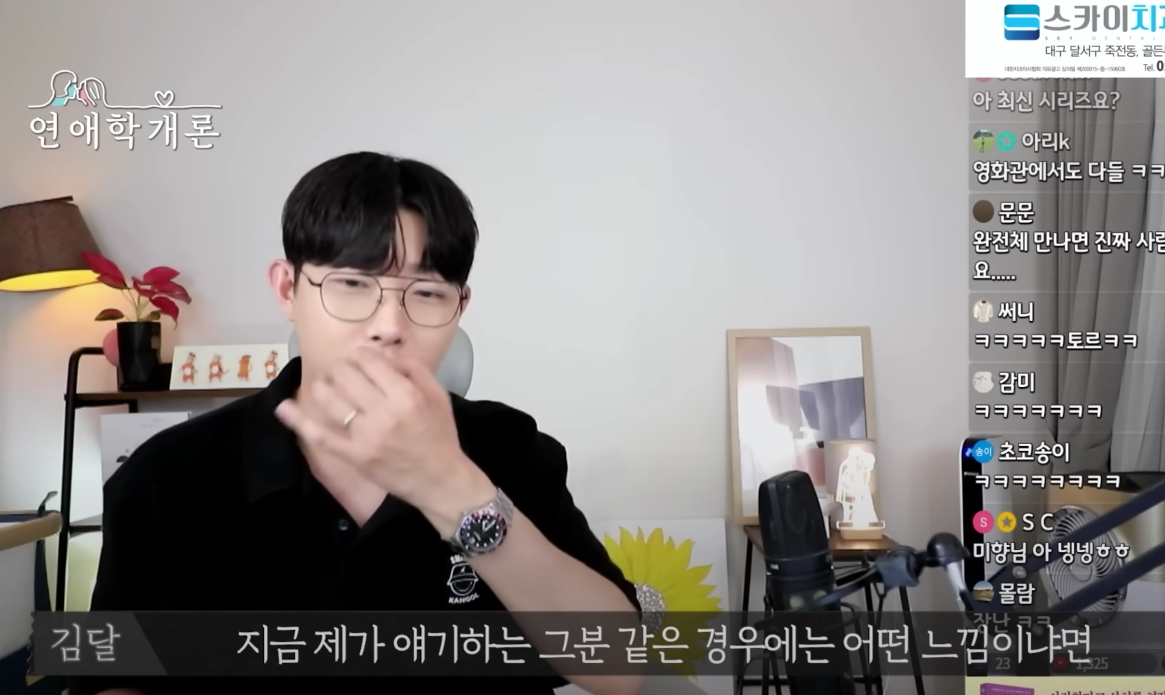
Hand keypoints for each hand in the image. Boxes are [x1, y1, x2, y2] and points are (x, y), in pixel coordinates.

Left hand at [274, 347, 485, 512]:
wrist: (438, 479)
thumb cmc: (440, 435)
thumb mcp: (438, 395)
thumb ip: (413, 368)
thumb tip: (384, 355)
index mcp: (406, 395)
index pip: (369, 361)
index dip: (361, 356)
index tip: (361, 360)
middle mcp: (384, 413)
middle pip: (346, 375)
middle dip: (342, 368)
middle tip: (346, 374)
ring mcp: (365, 436)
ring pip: (330, 398)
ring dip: (324, 385)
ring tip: (328, 385)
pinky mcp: (353, 456)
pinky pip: (320, 435)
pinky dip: (299, 421)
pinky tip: (283, 407)